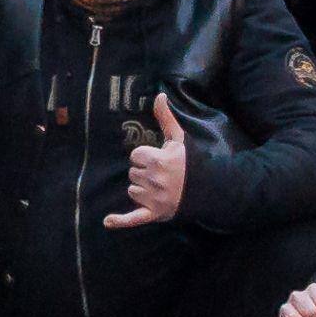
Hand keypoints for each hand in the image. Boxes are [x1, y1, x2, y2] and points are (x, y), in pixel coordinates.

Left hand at [104, 95, 188, 227]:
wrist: (207, 190)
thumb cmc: (190, 163)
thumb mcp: (179, 139)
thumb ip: (166, 118)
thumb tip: (159, 94)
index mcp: (157, 161)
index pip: (135, 156)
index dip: (145, 157)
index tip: (160, 160)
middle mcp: (153, 180)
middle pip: (132, 173)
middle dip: (144, 173)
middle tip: (163, 175)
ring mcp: (153, 199)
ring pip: (132, 190)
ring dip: (142, 190)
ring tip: (161, 188)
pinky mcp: (153, 214)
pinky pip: (133, 218)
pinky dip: (121, 221)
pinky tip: (107, 222)